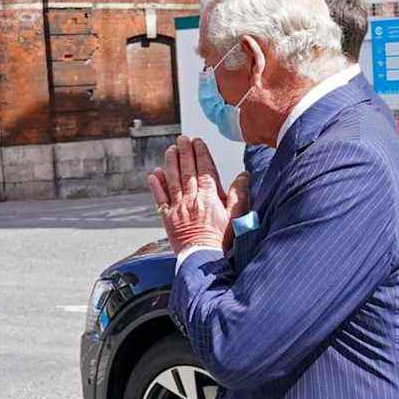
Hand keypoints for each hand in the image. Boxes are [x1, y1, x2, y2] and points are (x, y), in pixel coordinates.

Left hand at [147, 136, 248, 253]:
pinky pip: (160, 198)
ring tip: (170, 150)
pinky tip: (154, 174)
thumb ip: (238, 195)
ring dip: (171, 163)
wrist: (202, 259)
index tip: (198, 142)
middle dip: (185, 152)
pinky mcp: (168, 218)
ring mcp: (178, 208)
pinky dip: (156, 185)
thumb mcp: (236, 217)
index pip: (204, 170)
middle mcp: (191, 199)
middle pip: (187, 171)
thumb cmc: (221, 240)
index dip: (201, 154)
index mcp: (208, 198)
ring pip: (173, 180)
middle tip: (182, 139)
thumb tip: (243, 175)